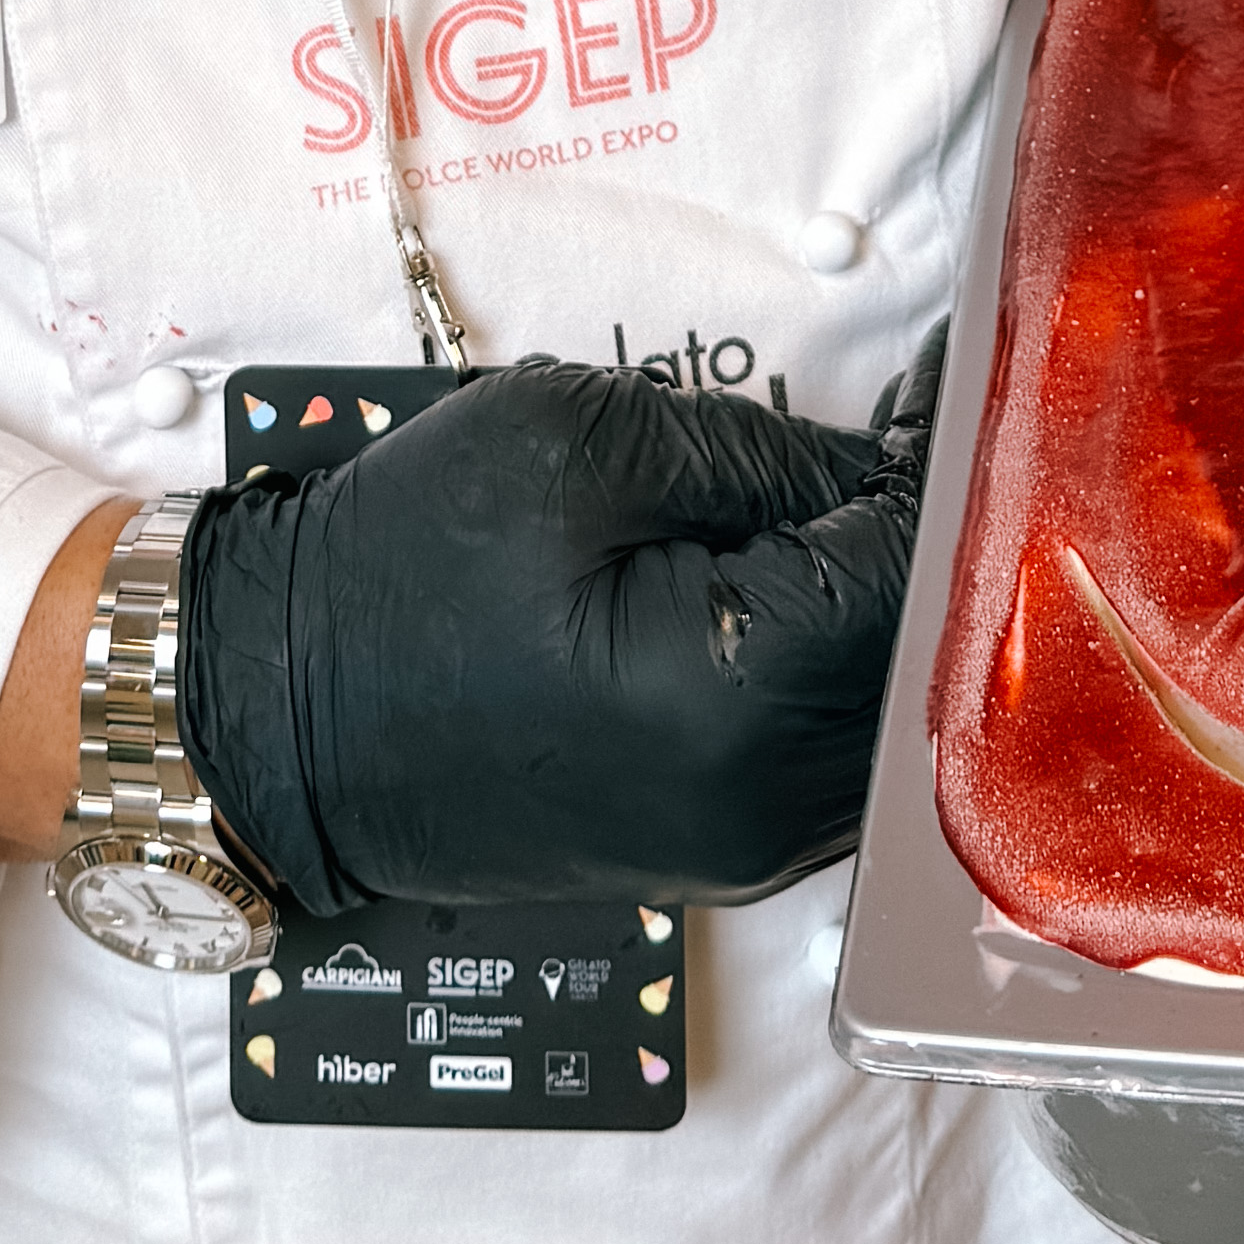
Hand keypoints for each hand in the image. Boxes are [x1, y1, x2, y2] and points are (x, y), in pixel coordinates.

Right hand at [177, 340, 943, 918]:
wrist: (277, 713)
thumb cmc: (399, 571)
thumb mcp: (576, 441)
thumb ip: (757, 449)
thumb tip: (884, 466)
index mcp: (727, 705)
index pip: (912, 576)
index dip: (951, 470)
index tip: (967, 392)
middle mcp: (756, 809)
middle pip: (929, 662)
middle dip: (942, 540)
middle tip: (942, 430)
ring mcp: (742, 851)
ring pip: (895, 720)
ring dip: (905, 609)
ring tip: (885, 491)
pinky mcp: (720, 851)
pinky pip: (839, 754)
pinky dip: (856, 666)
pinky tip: (832, 577)